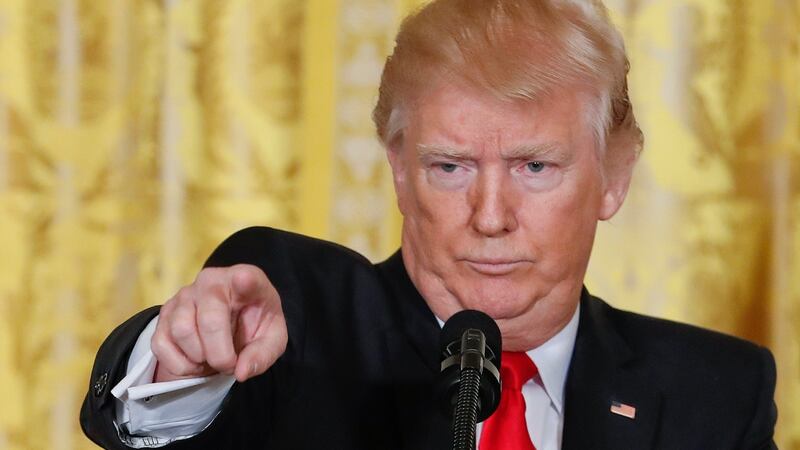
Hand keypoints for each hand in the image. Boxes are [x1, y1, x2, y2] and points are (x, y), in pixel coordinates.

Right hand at [151, 264, 287, 382]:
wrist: (231, 321)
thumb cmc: (254, 325)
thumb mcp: (272, 340)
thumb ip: (262, 355)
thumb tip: (241, 372)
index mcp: (246, 279)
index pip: (245, 277)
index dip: (244, 281)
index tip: (245, 280)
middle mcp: (211, 280)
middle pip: (209, 319)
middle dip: (219, 354)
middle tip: (229, 365)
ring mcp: (184, 295)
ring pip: (182, 332)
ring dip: (199, 358)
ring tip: (212, 358)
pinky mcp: (164, 313)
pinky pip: (162, 344)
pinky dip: (180, 364)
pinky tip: (195, 360)